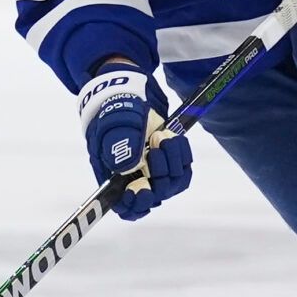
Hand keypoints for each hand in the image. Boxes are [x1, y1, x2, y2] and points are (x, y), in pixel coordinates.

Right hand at [77, 66, 193, 220]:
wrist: (131, 90)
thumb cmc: (115, 107)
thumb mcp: (114, 121)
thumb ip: (119, 144)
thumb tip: (127, 167)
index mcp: (113, 175)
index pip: (123, 205)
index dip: (133, 206)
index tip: (140, 192)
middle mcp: (134, 178)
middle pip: (153, 196)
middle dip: (159, 175)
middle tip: (155, 148)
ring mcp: (153, 170)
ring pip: (171, 184)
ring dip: (172, 162)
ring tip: (163, 137)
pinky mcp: (169, 160)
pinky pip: (183, 169)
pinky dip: (182, 155)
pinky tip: (174, 138)